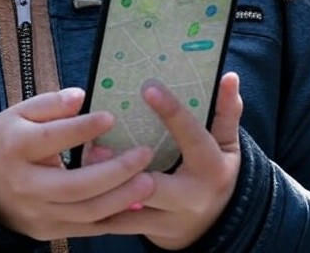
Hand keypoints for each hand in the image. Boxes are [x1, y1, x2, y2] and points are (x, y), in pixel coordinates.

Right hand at [0, 87, 155, 240]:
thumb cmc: (2, 141)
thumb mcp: (17, 113)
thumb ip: (49, 105)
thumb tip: (81, 96)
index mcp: (15, 148)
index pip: (53, 138)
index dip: (83, 129)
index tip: (111, 117)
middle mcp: (25, 185)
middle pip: (76, 184)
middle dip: (116, 171)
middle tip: (144, 154)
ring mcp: (36, 213)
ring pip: (85, 212)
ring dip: (122, 198)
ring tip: (149, 181)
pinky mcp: (45, 231)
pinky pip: (85, 229)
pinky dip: (113, 219)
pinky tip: (135, 205)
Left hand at [88, 72, 243, 248]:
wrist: (215, 225)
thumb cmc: (215, 171)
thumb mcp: (227, 143)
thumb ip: (227, 111)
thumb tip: (229, 76)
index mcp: (210, 167)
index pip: (191, 136)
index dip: (170, 112)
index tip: (148, 88)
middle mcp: (190, 196)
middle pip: (154, 186)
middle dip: (125, 170)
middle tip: (98, 147)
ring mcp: (169, 220)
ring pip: (132, 211)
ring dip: (105, 190)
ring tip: (84, 164)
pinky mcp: (150, 232)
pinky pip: (121, 224)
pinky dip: (100, 208)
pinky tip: (80, 190)